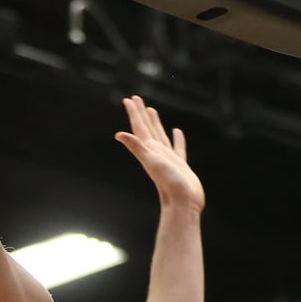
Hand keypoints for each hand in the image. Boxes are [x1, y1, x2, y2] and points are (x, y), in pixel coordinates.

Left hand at [115, 96, 204, 211]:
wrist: (182, 203)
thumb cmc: (168, 183)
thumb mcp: (151, 162)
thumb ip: (136, 147)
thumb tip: (118, 134)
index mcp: (149, 150)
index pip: (139, 127)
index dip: (134, 113)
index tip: (129, 99)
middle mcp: (156, 152)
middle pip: (146, 128)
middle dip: (141, 113)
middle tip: (136, 98)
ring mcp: (167, 158)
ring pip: (160, 135)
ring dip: (155, 123)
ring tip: (152, 110)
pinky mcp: (180, 165)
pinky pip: (177, 148)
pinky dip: (177, 139)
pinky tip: (177, 132)